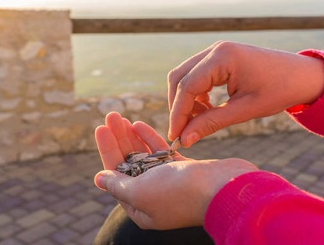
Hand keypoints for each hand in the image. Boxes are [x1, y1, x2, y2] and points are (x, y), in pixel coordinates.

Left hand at [94, 112, 257, 228]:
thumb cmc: (180, 193)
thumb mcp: (141, 192)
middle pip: (129, 163)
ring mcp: (169, 182)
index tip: (100, 128)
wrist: (225, 189)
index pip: (116, 174)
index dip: (107, 150)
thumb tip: (99, 178)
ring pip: (145, 156)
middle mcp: (153, 196)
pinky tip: (140, 125)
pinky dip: (151, 139)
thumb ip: (118, 185)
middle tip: (110, 115)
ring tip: (121, 118)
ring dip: (133, 137)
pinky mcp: (184, 170)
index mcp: (140, 207)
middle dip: (119, 139)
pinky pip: (161, 153)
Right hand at [168, 41, 323, 146]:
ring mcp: (216, 51)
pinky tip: (205, 109)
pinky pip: (196, 75)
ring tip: (196, 122)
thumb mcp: (245, 110)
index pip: (187, 86)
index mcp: (222, 57)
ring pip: (185, 76)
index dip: (178, 114)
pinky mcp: (219, 58)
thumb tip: (184, 139)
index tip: (175, 137)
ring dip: (185, 100)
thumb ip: (211, 123)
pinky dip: (195, 94)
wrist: (302, 76)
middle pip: (179, 78)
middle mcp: (215, 49)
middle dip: (178, 106)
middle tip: (181, 132)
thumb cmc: (279, 90)